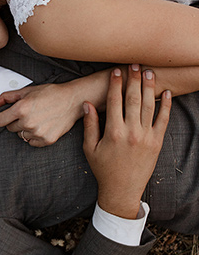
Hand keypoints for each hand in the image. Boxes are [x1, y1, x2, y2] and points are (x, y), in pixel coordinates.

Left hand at [0, 83, 81, 146]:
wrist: (72, 100)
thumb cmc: (51, 94)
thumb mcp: (27, 91)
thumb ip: (6, 98)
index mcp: (21, 108)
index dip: (3, 118)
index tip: (8, 116)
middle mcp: (28, 122)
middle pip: (10, 129)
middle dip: (16, 122)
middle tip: (29, 113)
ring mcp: (38, 133)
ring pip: (21, 136)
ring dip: (26, 129)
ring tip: (38, 118)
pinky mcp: (46, 140)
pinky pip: (32, 143)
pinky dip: (35, 136)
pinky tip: (43, 125)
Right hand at [83, 65, 170, 219]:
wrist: (122, 190)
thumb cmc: (103, 169)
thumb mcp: (89, 148)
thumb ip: (89, 125)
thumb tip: (87, 104)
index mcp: (113, 132)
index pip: (114, 101)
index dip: (115, 84)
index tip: (116, 71)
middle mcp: (131, 132)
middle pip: (133, 99)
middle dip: (134, 79)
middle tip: (134, 64)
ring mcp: (146, 137)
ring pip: (149, 106)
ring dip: (149, 87)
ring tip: (149, 72)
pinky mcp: (157, 142)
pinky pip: (163, 120)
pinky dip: (166, 106)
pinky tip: (165, 93)